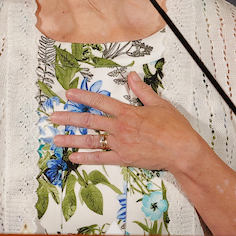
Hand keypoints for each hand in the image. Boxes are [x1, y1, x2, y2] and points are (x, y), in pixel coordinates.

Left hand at [50, 72, 208, 173]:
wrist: (183, 151)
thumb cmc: (174, 128)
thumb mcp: (159, 103)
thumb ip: (142, 90)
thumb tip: (131, 76)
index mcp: (128, 112)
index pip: (100, 102)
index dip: (83, 97)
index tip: (68, 94)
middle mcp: (120, 127)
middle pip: (89, 121)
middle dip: (69, 118)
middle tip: (53, 117)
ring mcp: (120, 144)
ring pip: (91, 140)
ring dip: (72, 139)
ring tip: (56, 139)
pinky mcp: (124, 158)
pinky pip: (101, 159)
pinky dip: (86, 158)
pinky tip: (73, 158)